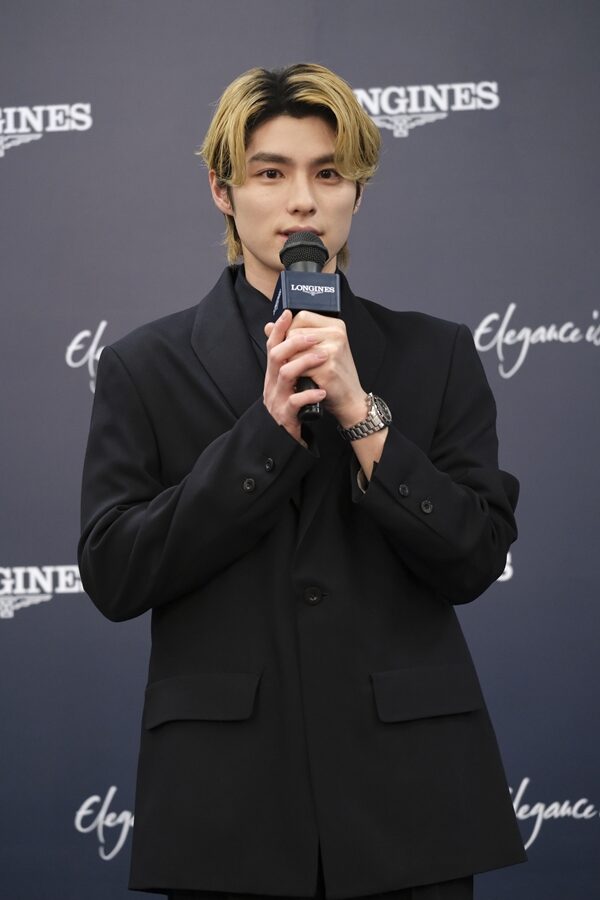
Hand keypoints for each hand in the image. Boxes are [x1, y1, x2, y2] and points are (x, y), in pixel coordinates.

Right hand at [263, 310, 327, 442]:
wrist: (286, 442)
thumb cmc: (293, 412)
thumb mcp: (291, 386)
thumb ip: (293, 366)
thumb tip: (300, 341)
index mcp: (273, 376)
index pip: (272, 346)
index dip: (279, 329)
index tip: (289, 313)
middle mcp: (271, 386)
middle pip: (276, 355)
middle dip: (294, 342)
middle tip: (314, 336)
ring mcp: (276, 401)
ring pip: (285, 375)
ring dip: (305, 362)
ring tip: (322, 357)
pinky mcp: (284, 418)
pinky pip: (295, 402)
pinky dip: (309, 394)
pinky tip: (322, 391)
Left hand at [286, 310, 366, 425]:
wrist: (349, 398)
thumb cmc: (333, 374)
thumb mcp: (314, 350)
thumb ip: (293, 335)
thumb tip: (268, 326)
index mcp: (335, 325)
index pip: (301, 317)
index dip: (290, 331)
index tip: (291, 345)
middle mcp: (336, 334)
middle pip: (294, 333)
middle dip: (289, 350)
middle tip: (297, 362)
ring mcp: (333, 350)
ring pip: (294, 351)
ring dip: (292, 364)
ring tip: (303, 372)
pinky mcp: (328, 367)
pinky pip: (299, 368)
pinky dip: (299, 377)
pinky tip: (307, 380)